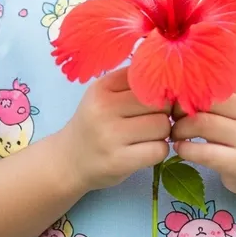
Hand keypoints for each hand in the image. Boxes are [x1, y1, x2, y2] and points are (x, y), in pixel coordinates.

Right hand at [57, 66, 170, 190]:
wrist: (68, 162)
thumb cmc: (93, 124)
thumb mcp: (103, 95)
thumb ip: (130, 82)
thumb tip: (168, 74)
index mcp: (102, 87)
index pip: (146, 79)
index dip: (158, 89)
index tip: (155, 99)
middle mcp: (104, 108)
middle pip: (159, 102)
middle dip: (163, 112)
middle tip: (153, 119)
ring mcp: (110, 136)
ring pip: (162, 125)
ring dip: (163, 132)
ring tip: (150, 135)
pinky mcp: (119, 161)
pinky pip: (159, 149)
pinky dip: (159, 150)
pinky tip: (148, 150)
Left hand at [170, 80, 235, 196]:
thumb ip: (220, 92)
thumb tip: (182, 81)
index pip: (215, 81)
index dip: (191, 87)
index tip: (177, 96)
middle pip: (207, 100)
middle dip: (183, 107)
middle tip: (173, 115)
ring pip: (203, 124)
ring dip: (180, 128)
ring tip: (175, 132)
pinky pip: (205, 152)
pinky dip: (186, 149)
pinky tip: (180, 148)